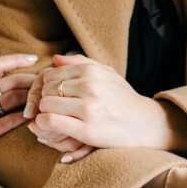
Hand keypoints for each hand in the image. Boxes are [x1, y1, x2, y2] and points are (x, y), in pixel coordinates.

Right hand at [0, 54, 37, 166]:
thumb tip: (0, 81)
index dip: (17, 59)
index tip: (33, 58)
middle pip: (11, 81)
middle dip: (33, 80)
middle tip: (47, 80)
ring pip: (13, 99)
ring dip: (32, 97)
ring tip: (46, 97)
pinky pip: (9, 122)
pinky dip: (24, 117)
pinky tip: (36, 116)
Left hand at [26, 54, 186, 159]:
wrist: (146, 124)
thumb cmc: (123, 99)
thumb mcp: (107, 74)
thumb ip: (81, 63)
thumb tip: (55, 58)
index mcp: (91, 71)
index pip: (49, 74)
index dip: (40, 86)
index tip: (44, 98)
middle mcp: (89, 86)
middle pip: (45, 89)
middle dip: (41, 100)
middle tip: (47, 110)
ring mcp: (88, 108)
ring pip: (45, 104)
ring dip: (42, 114)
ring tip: (49, 119)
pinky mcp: (87, 129)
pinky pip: (50, 121)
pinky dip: (43, 124)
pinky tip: (49, 128)